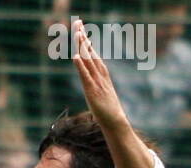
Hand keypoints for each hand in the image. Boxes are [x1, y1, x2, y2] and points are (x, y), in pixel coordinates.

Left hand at [69, 18, 129, 133]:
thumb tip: (93, 83)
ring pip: (88, 61)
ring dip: (82, 47)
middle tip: (78, 23)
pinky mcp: (92, 91)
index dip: (86, 42)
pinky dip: (80, 66)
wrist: (115, 122)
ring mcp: (96, 82)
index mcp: (101, 75)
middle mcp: (100, 75)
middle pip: (90, 53)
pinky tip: (75, 56)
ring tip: (77, 33)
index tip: (82, 30)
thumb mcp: (101, 93)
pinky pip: (85, 76)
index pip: (92, 54)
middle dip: (83, 38)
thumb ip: (97, 85)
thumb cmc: (108, 110)